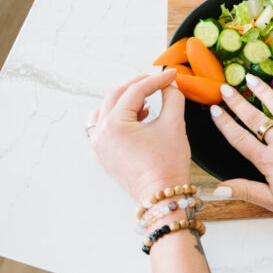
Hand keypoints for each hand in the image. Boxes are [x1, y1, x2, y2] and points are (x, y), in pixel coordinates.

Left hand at [88, 69, 191, 201]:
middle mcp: (100, 133)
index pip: (136, 91)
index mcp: (115, 124)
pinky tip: (139, 120)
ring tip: (146, 103)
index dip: (156, 80)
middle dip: (139, 86)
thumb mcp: (174, 125)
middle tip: (159, 82)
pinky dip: (119, 118)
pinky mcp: (103, 155)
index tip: (172, 75)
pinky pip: (104, 127)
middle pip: (116, 95)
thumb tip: (170, 85)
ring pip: (105, 109)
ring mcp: (99, 145)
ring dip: (125, 101)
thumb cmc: (167, 165)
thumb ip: (172, 98)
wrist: (162, 197)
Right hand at [209, 73, 272, 224]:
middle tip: (225, 88)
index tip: (214, 110)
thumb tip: (218, 189)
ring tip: (250, 78)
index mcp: (268, 161)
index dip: (225, 124)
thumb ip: (246, 190)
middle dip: (237, 102)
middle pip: (254, 118)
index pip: (240, 139)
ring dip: (263, 91)